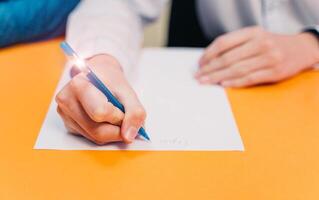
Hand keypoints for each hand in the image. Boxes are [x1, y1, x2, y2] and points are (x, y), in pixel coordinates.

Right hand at [56, 54, 145, 144]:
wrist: (99, 75)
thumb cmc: (111, 81)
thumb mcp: (128, 91)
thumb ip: (135, 112)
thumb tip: (129, 137)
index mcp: (78, 85)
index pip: (100, 113)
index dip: (119, 116)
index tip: (124, 108)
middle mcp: (66, 100)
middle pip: (97, 130)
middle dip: (117, 128)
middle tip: (123, 116)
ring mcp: (65, 114)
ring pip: (95, 138)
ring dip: (113, 132)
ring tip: (115, 115)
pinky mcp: (69, 125)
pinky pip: (92, 138)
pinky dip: (105, 134)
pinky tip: (105, 119)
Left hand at [195, 26, 318, 86]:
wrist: (301, 49)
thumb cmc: (272, 44)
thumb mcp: (255, 37)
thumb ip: (236, 44)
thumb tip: (210, 59)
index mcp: (253, 32)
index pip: (224, 42)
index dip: (208, 54)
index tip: (200, 63)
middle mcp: (261, 43)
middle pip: (227, 58)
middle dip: (209, 68)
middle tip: (198, 75)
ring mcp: (269, 58)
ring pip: (237, 69)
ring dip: (218, 77)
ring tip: (206, 81)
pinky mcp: (275, 72)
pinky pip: (250, 78)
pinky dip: (235, 82)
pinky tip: (223, 84)